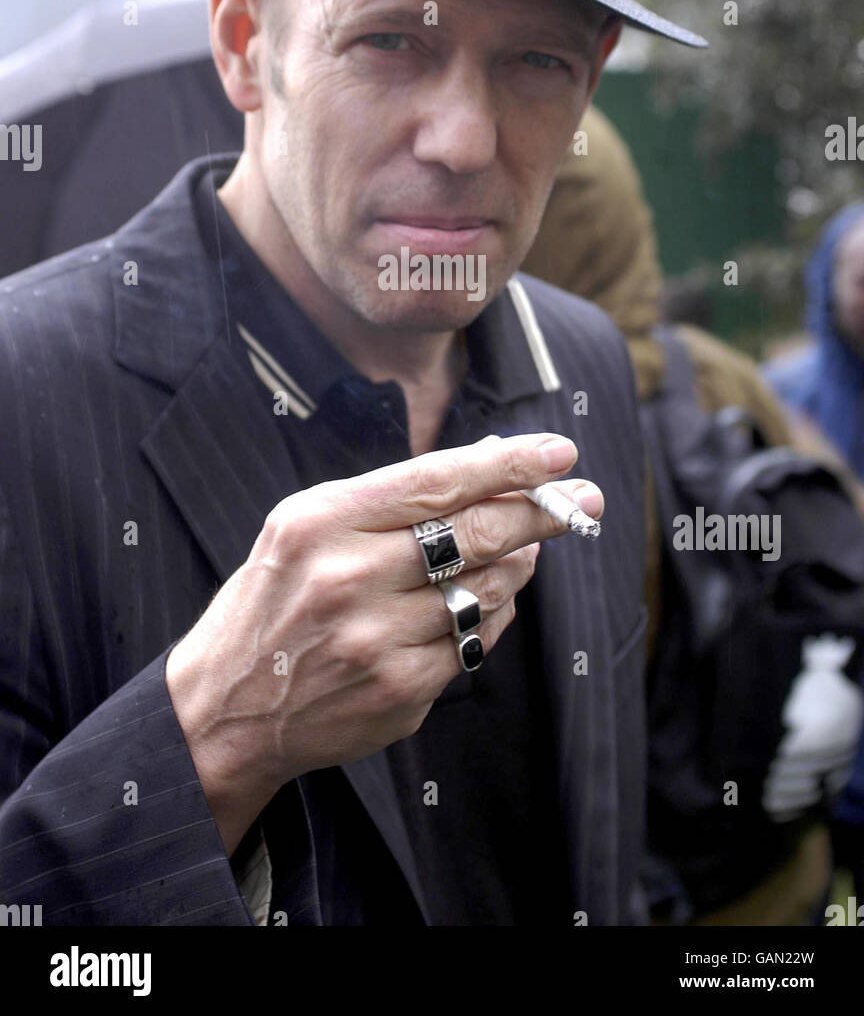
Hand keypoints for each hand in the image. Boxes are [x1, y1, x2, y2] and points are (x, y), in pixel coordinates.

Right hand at [166, 431, 602, 853]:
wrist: (225, 708)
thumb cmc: (274, 601)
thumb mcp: (305, 526)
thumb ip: (390, 498)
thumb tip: (488, 467)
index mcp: (322, 522)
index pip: (438, 481)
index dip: (508, 463)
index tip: (560, 451)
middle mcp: (350, 578)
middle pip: (477, 533)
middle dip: (542, 511)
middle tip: (583, 499)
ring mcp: (378, 641)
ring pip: (488, 589)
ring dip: (520, 564)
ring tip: (527, 548)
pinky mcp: (400, 693)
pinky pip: (477, 643)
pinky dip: (495, 615)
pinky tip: (490, 600)